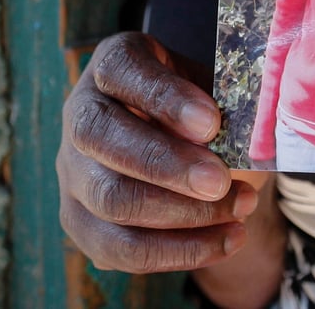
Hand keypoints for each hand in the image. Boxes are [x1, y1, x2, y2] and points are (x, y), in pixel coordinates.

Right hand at [56, 32, 268, 272]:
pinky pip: (120, 248)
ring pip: (110, 200)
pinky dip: (179, 250)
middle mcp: (81, 111)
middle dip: (167, 165)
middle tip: (221, 181)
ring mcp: (73, 169)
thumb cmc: (205, 108)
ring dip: (182, 214)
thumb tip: (240, 138)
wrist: (194, 148)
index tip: (211, 123)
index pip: (122, 70)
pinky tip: (228, 239)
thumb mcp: (218, 90)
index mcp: (114, 63)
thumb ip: (226, 103)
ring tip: (241, 208)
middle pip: (101, 138)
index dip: (164, 98)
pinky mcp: (80, 220)